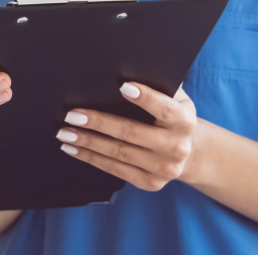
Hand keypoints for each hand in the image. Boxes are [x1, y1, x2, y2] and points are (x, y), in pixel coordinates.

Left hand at [56, 82, 198, 191]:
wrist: (192, 154)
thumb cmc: (173, 118)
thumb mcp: (176, 100)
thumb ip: (158, 87)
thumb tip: (123, 74)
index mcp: (184, 121)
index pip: (164, 108)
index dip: (145, 98)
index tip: (122, 86)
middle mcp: (176, 147)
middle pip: (131, 133)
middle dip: (98, 123)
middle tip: (71, 115)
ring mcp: (163, 168)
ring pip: (118, 153)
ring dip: (87, 142)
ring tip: (64, 132)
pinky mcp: (150, 182)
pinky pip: (115, 169)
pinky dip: (91, 158)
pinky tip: (74, 149)